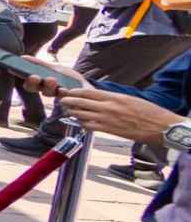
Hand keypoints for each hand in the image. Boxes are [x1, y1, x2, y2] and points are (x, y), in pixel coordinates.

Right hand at [19, 56, 88, 96]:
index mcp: (41, 84)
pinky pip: (65, 97)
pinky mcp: (69, 100)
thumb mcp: (54, 68)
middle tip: (35, 77)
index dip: (25, 79)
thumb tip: (23, 57)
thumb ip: (40, 64)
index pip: (29, 84)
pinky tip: (66, 88)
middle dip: (34, 83)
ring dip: (48, 86)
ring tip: (52, 79)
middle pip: (35, 89)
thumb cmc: (68, 77)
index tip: (22, 73)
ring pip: (48, 93)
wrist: (84, 87)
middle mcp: (46, 91)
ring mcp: (57, 96)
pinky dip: (64, 92)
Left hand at [56, 88, 182, 146]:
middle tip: (62, 100)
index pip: (89, 92)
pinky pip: (90, 126)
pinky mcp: (109, 130)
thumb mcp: (130, 99)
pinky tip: (80, 123)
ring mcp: (107, 119)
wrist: (159, 126)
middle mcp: (108, 107)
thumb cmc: (148, 112)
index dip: (76, 92)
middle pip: (82, 103)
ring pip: (83, 115)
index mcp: (114, 97)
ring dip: (73, 113)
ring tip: (68, 111)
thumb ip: (113, 98)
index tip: (69, 91)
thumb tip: (101, 98)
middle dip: (69, 101)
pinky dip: (82, 124)